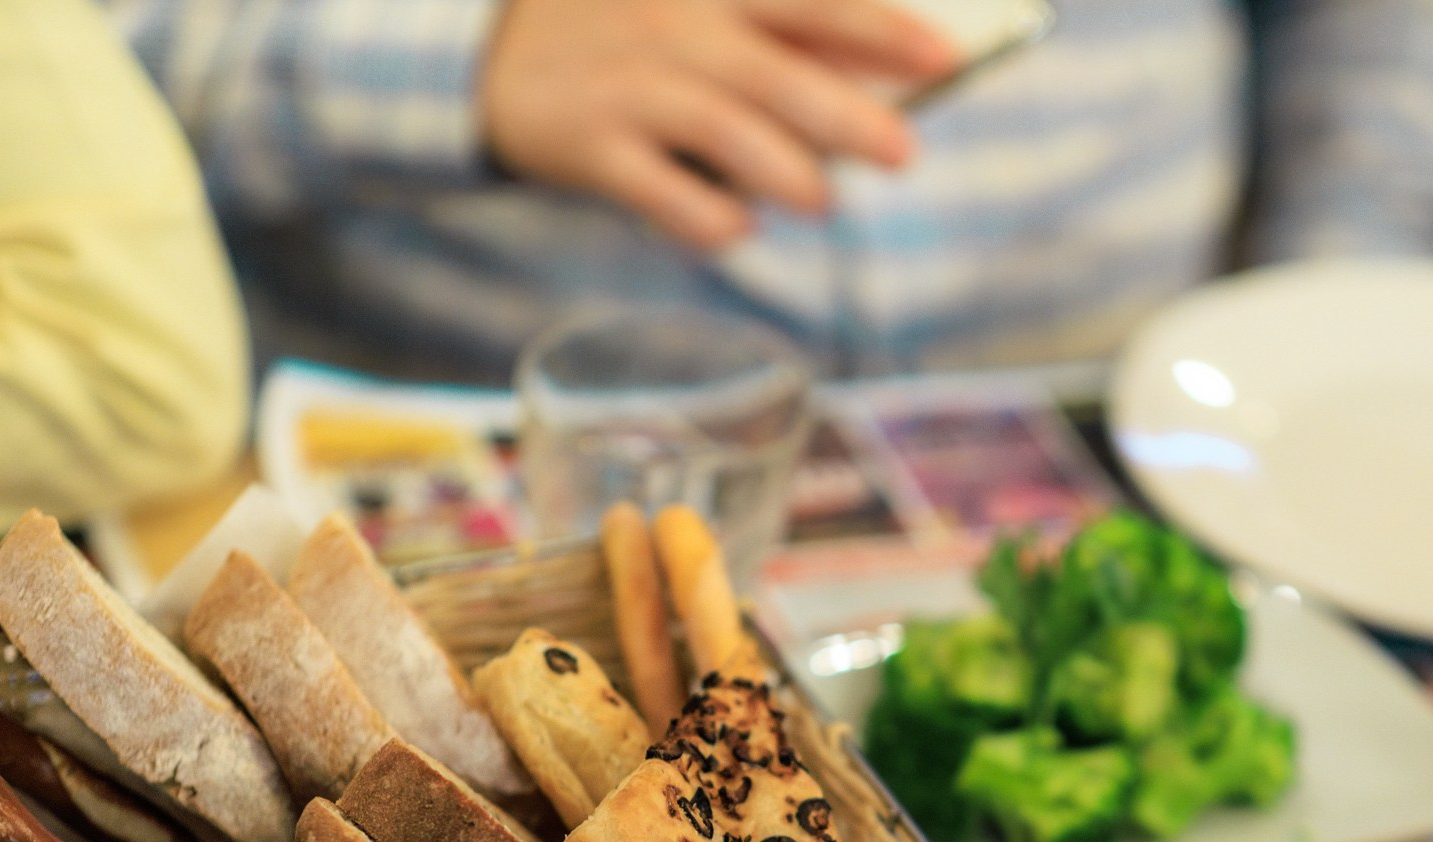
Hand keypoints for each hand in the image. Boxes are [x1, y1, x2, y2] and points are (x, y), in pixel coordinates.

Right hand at [479, 0, 957, 247]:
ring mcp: (631, 89)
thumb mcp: (689, 0)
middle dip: (848, 117)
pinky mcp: (591, 147)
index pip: (811, 0)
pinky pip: (658, 190)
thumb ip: (772, 25)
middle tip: (904, 155)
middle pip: (776, 73)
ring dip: (783, 171)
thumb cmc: (619, 23)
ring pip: (722, 132)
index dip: (881, 27)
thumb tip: (876, 69)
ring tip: (823, 202)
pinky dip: (704, 216)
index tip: (946, 58)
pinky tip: (738, 229)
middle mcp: (676, 29)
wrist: (486, 49)